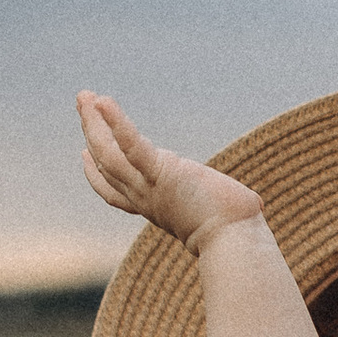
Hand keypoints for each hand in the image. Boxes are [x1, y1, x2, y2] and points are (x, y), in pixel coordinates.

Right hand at [78, 94, 264, 250]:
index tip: (84, 153)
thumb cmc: (234, 231)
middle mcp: (144, 198)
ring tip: (85, 96)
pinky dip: (116, 122)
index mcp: (153, 207)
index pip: (113, 191)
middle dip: (91, 133)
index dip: (95, 173)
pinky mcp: (162, 173)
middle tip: (83, 104)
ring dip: (93, 123)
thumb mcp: (215, 215)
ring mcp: (149, 187)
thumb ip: (220, 206)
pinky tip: (103, 101)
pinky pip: (131, 145)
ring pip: (108, 153)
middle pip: (105, 164)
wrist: (234, 240)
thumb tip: (254, 206)